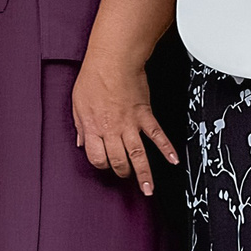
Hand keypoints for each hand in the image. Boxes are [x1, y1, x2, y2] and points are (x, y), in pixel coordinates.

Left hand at [71, 54, 179, 197]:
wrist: (112, 60)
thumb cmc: (93, 78)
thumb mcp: (77, 103)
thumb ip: (81, 126)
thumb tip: (82, 142)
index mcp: (94, 128)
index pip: (97, 158)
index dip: (101, 164)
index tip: (106, 164)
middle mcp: (112, 130)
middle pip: (118, 161)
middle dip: (123, 172)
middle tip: (128, 177)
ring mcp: (130, 124)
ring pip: (138, 155)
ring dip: (144, 174)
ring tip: (149, 189)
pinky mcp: (144, 115)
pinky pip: (157, 135)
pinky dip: (166, 148)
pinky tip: (173, 160)